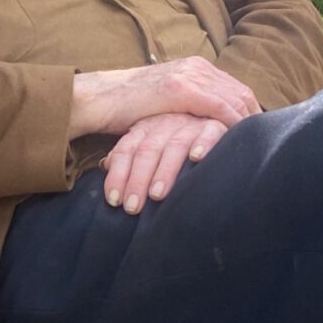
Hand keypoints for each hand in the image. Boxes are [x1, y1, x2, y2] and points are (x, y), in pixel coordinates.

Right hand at [70, 56, 259, 139]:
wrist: (98, 99)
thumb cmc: (127, 107)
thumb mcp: (165, 102)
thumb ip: (187, 106)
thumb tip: (205, 125)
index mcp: (194, 67)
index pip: (234, 87)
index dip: (250, 109)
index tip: (260, 130)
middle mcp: (196, 67)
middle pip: (240, 91)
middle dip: (256, 116)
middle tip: (266, 139)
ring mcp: (188, 75)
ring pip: (233, 96)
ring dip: (248, 120)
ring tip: (258, 141)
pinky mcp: (179, 88)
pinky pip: (217, 105)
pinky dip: (232, 120)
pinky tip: (240, 135)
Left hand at [100, 111, 228, 212]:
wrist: (212, 115)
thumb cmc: (179, 140)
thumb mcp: (152, 142)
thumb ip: (130, 154)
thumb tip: (105, 165)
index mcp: (146, 128)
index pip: (127, 150)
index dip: (119, 174)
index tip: (114, 200)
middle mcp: (166, 123)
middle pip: (147, 150)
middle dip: (138, 180)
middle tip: (132, 207)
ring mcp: (190, 124)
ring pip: (174, 146)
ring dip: (164, 171)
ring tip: (157, 195)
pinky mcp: (216, 126)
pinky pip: (208, 133)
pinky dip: (203, 145)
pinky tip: (196, 159)